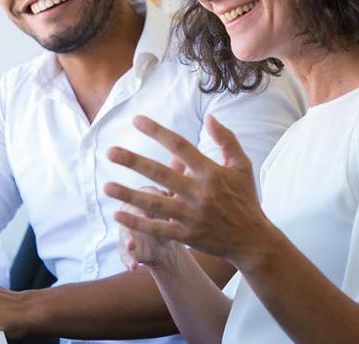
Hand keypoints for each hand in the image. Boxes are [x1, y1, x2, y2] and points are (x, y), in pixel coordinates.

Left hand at [104, 115, 277, 262]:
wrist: (252, 240)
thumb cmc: (245, 199)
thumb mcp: (242, 166)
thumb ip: (227, 139)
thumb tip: (210, 117)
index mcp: (211, 172)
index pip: (180, 146)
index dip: (157, 132)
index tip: (136, 120)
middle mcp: (200, 193)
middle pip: (161, 174)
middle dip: (134, 162)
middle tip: (110, 152)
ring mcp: (192, 215)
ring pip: (155, 204)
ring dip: (128, 195)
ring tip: (106, 186)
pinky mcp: (187, 235)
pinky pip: (158, 228)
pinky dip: (138, 223)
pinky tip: (118, 214)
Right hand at [119, 186, 183, 270]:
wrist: (165, 242)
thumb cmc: (173, 216)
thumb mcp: (178, 203)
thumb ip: (179, 190)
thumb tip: (186, 171)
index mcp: (146, 197)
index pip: (146, 191)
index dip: (154, 193)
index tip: (163, 196)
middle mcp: (132, 212)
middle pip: (129, 209)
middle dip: (133, 212)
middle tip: (141, 215)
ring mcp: (127, 230)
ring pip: (124, 233)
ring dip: (128, 239)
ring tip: (132, 245)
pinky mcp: (126, 248)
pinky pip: (125, 254)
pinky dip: (129, 260)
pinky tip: (134, 267)